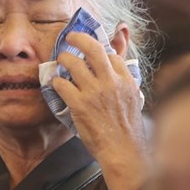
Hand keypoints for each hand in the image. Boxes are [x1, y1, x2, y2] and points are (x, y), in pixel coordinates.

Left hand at [52, 32, 147, 189]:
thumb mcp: (132, 98)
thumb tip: (117, 52)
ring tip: (60, 62)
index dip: (99, 51)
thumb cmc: (127, 129)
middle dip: (78, 38)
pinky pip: (62, 84)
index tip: (90, 53)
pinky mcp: (80, 105)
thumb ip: (123, 77)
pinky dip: (56, 82)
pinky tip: (56, 84)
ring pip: (73, 64)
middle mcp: (111, 82)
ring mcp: (95, 93)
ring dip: (63, 59)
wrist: (123, 152)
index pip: (111, 55)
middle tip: (69, 37)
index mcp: (126, 80)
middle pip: (92, 48)